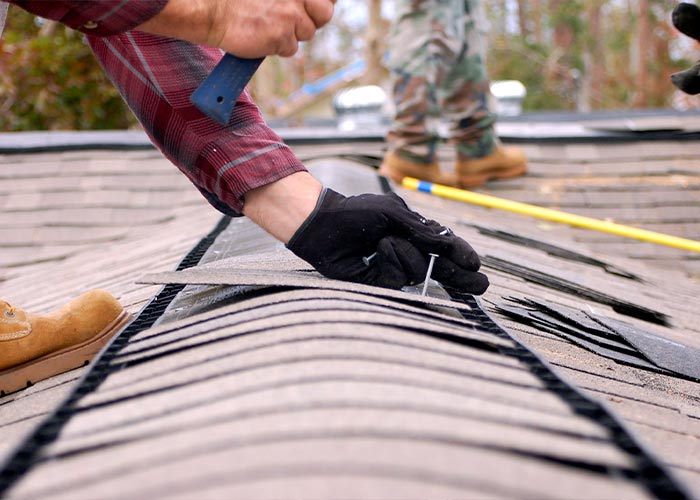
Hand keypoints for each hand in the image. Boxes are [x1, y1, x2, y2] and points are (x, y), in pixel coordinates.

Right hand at [137, 0, 335, 57]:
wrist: (215, 13)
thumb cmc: (239, 2)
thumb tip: (324, 2)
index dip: (320, 3)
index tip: (314, 8)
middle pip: (324, 14)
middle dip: (312, 19)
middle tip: (292, 20)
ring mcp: (289, 16)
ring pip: (306, 33)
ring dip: (291, 34)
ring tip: (269, 26)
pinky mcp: (281, 36)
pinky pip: (290, 49)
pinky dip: (278, 47)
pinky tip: (263, 36)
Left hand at [286, 188, 489, 293]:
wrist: (323, 223)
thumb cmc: (357, 213)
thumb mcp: (395, 215)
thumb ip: (423, 231)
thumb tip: (449, 244)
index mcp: (415, 234)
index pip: (445, 249)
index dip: (462, 256)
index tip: (475, 265)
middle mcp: (408, 253)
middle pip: (442, 271)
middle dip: (461, 278)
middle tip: (480, 286)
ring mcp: (394, 269)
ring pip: (418, 272)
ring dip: (404, 253)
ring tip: (382, 241)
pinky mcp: (378, 283)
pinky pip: (397, 278)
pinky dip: (390, 261)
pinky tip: (376, 251)